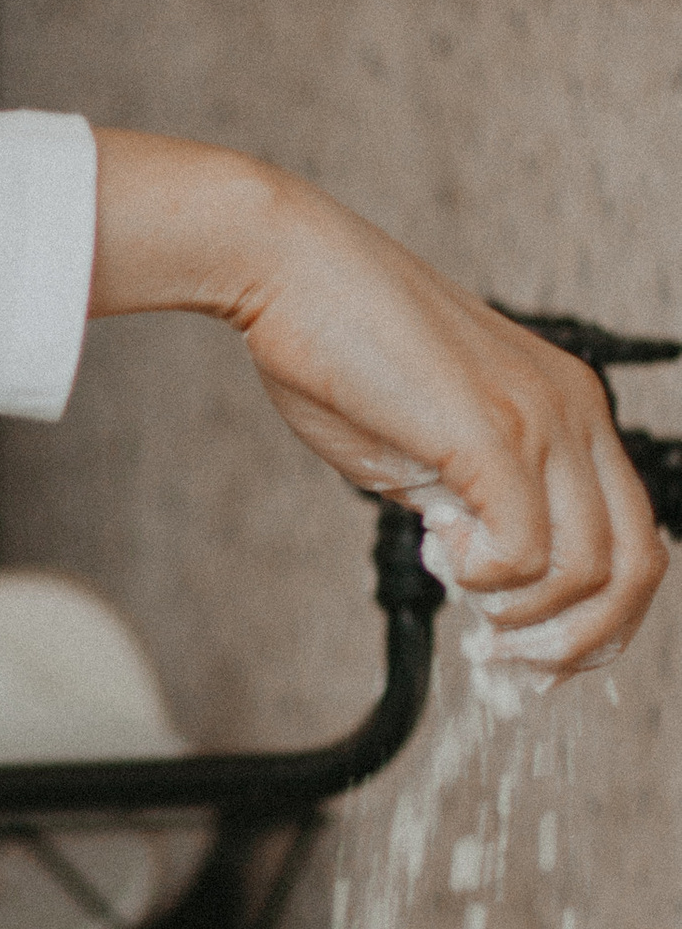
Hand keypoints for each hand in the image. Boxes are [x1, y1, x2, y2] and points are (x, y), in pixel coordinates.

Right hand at [91, 130, 665, 672]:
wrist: (291, 269)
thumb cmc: (340, 348)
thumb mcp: (425, 446)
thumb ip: (466, 502)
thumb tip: (478, 569)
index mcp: (568, 409)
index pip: (636, 538)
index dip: (596, 616)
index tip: (532, 648)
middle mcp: (574, 410)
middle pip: (638, 564)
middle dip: (577, 639)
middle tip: (509, 659)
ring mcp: (540, 418)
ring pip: (591, 567)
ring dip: (525, 614)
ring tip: (464, 596)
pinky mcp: (491, 429)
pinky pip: (526, 547)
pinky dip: (487, 578)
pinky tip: (440, 551)